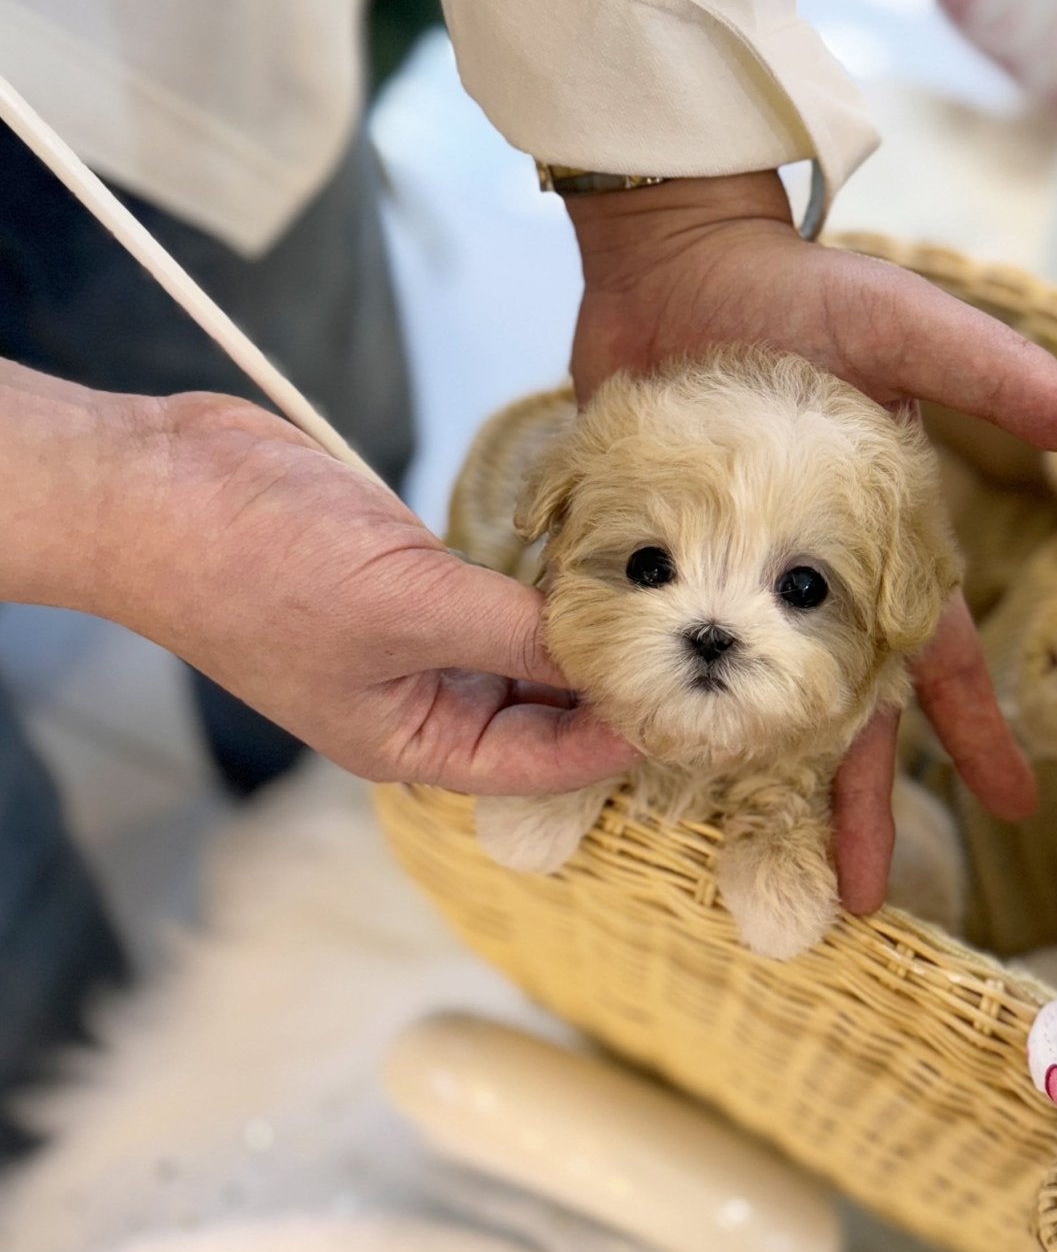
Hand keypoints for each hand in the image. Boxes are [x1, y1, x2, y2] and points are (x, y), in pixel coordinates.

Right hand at [0, 366, 632, 795]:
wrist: (161, 487)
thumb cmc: (256, 570)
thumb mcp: (407, 608)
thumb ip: (516, 632)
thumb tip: (612, 649)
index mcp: (410, 740)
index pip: (541, 765)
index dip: (616, 742)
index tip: (691, 708)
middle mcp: (420, 697)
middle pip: (541, 712)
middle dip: (611, 686)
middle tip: (699, 653)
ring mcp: (414, 633)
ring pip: (524, 647)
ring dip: (584, 628)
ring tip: (671, 603)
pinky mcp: (409, 572)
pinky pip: (498, 589)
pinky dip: (545, 578)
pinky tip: (602, 555)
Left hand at [568, 171, 1056, 910]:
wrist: (678, 259)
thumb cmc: (802, 291)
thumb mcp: (910, 330)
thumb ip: (1001, 380)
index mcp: (880, 546)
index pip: (939, 661)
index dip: (975, 736)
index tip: (1015, 813)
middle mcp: (806, 579)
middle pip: (838, 714)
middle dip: (852, 803)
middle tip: (856, 900)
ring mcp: (726, 578)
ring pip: (744, 704)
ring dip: (748, 780)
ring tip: (741, 865)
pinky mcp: (653, 563)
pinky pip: (652, 651)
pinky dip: (646, 706)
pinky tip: (634, 768)